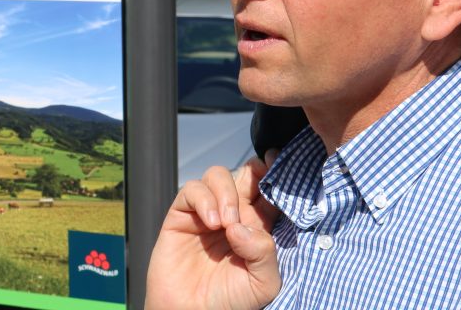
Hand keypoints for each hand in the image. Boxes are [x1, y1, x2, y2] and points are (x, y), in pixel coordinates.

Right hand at [145, 153, 280, 309]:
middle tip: (255, 188)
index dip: (276, 174)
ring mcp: (207, 212)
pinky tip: (211, 223)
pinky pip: (193, 190)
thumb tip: (242, 225)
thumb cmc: (229, 302)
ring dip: (226, 193)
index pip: (270, 190)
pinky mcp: (181, 214)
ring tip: (226, 223)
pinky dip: (204, 200)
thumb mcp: (263, 283)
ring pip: (218, 175)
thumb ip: (264, 252)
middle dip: (253, 173)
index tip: (279, 164)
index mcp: (258, 227)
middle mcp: (234, 214)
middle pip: (245, 174)